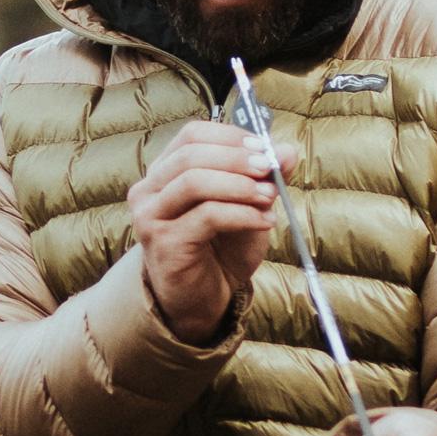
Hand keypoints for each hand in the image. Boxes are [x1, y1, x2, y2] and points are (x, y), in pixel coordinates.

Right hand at [127, 121, 299, 342]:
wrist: (204, 299)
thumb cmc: (220, 249)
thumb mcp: (248, 205)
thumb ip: (264, 177)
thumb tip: (288, 151)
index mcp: (165, 173)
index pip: (191, 136)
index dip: (230, 137)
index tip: (265, 149)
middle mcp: (149, 191)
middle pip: (191, 155)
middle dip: (237, 159)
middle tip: (270, 169)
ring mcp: (151, 216)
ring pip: (194, 181)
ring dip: (239, 185)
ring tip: (270, 197)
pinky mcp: (162, 242)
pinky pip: (205, 216)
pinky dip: (242, 214)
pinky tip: (265, 221)